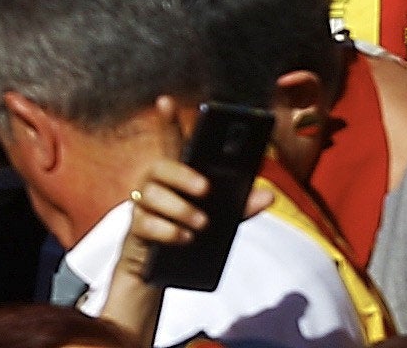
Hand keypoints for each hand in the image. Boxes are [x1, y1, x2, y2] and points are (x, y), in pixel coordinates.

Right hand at [93, 148, 224, 325]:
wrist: (163, 267)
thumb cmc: (190, 231)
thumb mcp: (218, 218)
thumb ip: (241, 206)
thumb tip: (269, 195)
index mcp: (174, 176)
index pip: (174, 152)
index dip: (176, 140)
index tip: (187, 145)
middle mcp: (154, 185)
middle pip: (158, 169)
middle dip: (182, 177)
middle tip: (205, 191)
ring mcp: (142, 207)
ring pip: (150, 195)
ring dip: (179, 209)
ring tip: (201, 224)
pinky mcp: (137, 230)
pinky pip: (144, 224)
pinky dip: (167, 231)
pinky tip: (184, 238)